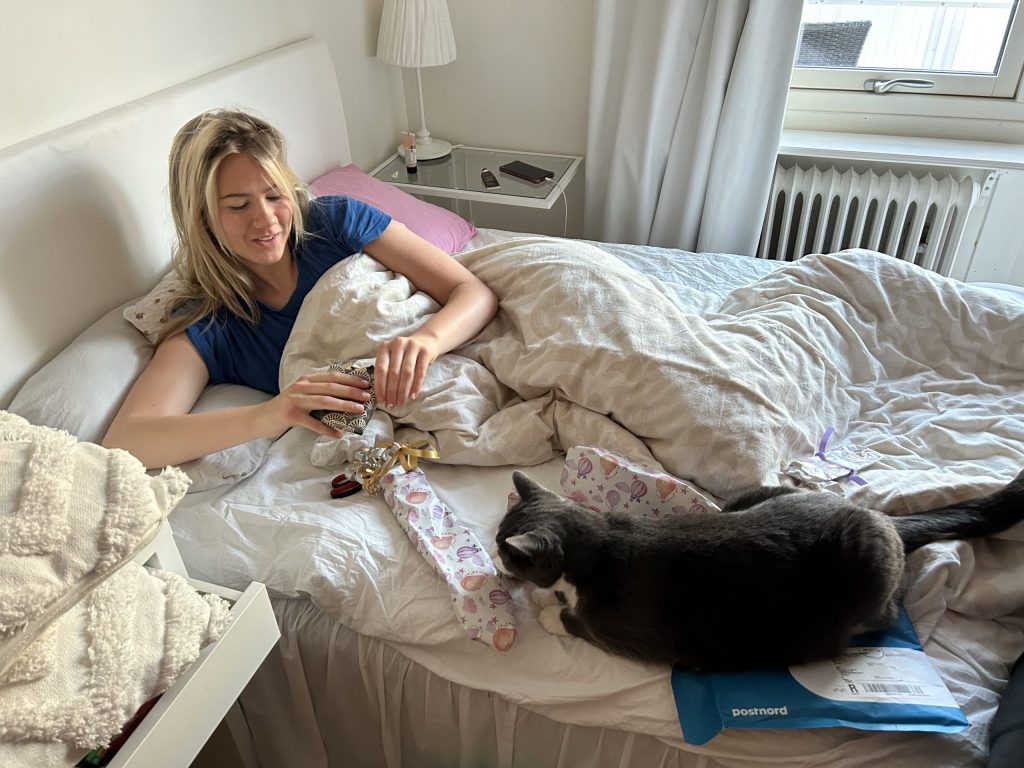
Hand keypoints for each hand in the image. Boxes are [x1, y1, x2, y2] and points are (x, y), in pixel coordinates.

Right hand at [255, 370, 371, 437]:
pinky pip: (313, 423)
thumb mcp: (302, 396)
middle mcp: (301, 387)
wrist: (259, 418)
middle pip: (331, 387)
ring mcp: (295, 400)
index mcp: (306, 380)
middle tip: (367, 397)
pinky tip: (338, 434)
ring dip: (344, 405)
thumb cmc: (284, 409)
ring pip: (325, 401)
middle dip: (352, 391)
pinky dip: (327, 429)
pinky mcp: (290, 415)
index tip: (366, 383)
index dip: (350, 379)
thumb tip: (345, 399)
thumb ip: (318, 394)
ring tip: (359, 410)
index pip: (332, 376)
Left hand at [374, 334, 438, 408]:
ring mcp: (412, 346)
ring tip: (400, 402)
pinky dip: (416, 386)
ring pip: (406, 373)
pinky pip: (420, 372)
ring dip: (403, 391)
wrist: (425, 341)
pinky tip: (413, 396)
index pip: (380, 369)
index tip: (381, 400)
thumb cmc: (404, 354)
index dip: (380, 386)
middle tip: (391, 405)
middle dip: (391, 391)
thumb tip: (381, 395)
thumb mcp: (392, 357)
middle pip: (393, 372)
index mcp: (385, 346)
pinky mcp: (425, 352)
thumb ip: (385, 370)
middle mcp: (398, 344)